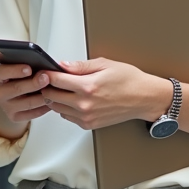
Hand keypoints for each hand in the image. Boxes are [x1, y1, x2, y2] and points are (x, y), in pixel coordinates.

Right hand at [0, 64, 51, 137]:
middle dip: (34, 83)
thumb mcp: (13, 65)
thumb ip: (23, 62)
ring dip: (43, 96)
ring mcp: (5, 107)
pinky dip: (44, 106)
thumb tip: (40, 62)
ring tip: (54, 89)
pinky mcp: (14, 117)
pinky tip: (52, 99)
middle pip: (17, 88)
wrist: (7, 92)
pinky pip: (33, 113)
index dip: (15, 70)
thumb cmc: (14, 75)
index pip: (1, 72)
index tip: (29, 68)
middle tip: (46, 78)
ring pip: (28, 103)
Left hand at [40, 58, 170, 130]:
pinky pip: (67, 117)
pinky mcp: (89, 124)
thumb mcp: (105, 64)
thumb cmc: (129, 80)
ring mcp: (86, 116)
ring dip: (54, 98)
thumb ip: (80, 66)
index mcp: (88, 86)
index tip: (45, 70)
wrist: (144, 98)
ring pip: (56, 108)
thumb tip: (63, 65)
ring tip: (61, 89)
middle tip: (50, 79)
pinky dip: (64, 108)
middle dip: (48, 86)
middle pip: (51, 96)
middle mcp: (84, 104)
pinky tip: (72, 99)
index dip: (47, 74)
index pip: (55, 80)